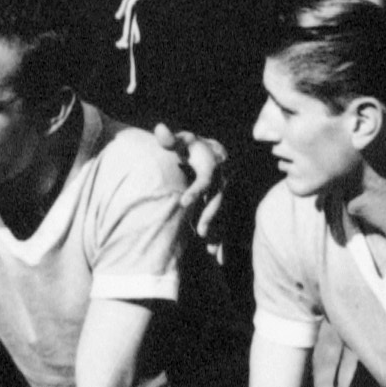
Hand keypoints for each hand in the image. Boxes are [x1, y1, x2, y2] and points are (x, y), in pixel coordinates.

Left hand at [149, 123, 227, 242]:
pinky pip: (226, 223)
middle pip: (219, 200)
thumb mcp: (182, 141)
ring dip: (219, 231)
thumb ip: (170, 138)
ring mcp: (226, 194)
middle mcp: (223, 181)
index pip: (205, 180)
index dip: (196, 191)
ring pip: (225, 214)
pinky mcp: (225, 204)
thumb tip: (159, 128)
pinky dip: (222, 240)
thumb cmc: (193, 148)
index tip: (182, 202)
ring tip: (209, 249)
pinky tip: (217, 258)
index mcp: (212, 166)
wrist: (215, 152)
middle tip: (198, 231)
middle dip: (211, 216)